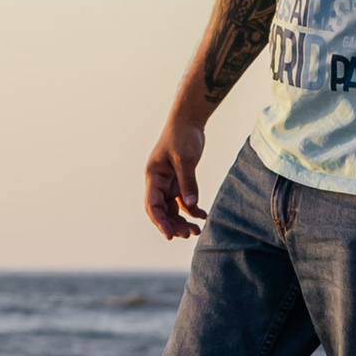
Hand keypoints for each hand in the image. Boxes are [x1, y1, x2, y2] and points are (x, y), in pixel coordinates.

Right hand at [144, 109, 208, 238]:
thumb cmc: (182, 136)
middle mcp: (158, 182)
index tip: (170, 235)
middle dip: (173, 224)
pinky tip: (203, 216)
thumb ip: (188, 182)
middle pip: (162, 211)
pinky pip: (183, 201)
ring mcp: (169, 183)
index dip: (160, 222)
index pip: (152, 205)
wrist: (188, 121)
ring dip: (182, 220)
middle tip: (189, 234)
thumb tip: (191, 205)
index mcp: (153, 177)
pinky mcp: (180, 181)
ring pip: (172, 208)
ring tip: (196, 231)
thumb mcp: (185, 159)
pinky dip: (192, 209)